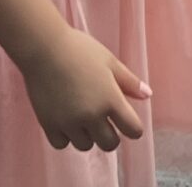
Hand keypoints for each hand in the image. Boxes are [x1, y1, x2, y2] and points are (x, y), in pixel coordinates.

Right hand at [20, 27, 148, 152]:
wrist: (43, 47)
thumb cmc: (79, 50)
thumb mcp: (109, 61)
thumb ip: (129, 82)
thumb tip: (148, 95)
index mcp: (111, 100)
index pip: (133, 130)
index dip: (133, 127)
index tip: (126, 121)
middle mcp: (92, 116)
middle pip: (110, 144)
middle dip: (110, 134)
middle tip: (103, 120)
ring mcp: (69, 122)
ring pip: (85, 145)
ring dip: (86, 135)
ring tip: (80, 115)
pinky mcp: (49, 124)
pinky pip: (62, 144)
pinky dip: (65, 136)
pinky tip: (64, 119)